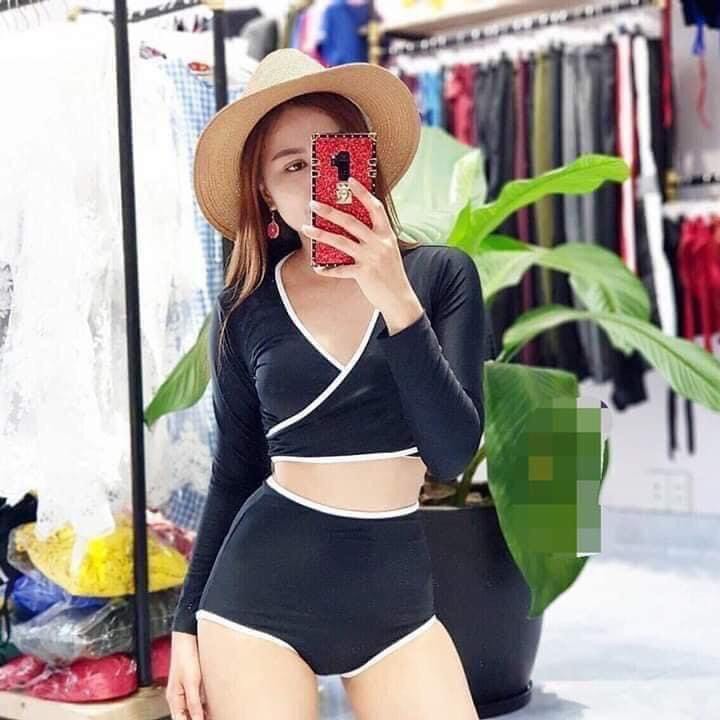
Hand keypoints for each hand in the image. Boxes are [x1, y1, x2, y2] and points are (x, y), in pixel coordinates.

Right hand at [166, 632, 208, 719]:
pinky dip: (203, 705)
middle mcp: (177, 695)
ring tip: (213, 714)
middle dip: (197, 719)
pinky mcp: (191, 682)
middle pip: (185, 716)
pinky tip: (212, 706)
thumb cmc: (186, 654)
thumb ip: (194, 702)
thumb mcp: (191, 681)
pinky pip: (196, 699)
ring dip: (201, 713)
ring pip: (191, 709)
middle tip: (212, 717)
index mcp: (174, 698)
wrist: (187, 635)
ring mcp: (184, 689)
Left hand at [301, 176, 422, 324]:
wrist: (399, 297)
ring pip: (341, 242)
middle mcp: (379, 243)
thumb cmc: (391, 273)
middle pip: (351, 222)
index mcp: (386, 234)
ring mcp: (370, 258)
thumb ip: (375, 237)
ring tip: (306, 228)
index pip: (375, 207)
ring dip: (321, 234)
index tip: (350, 181)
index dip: (363, 193)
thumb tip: (354, 226)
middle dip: (330, 211)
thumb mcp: (388, 250)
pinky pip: (340, 269)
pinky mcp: (363, 273)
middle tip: (313, 204)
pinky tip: (317, 268)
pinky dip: (327, 269)